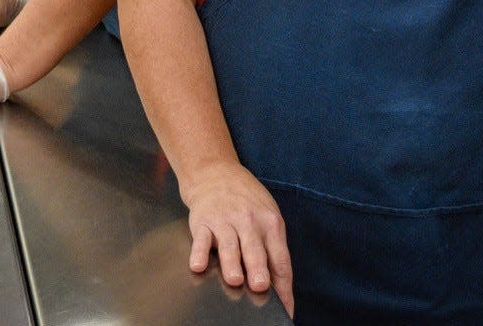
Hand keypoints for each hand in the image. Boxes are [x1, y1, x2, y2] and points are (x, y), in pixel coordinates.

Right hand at [183, 162, 293, 317]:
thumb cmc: (247, 202)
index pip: (280, 259)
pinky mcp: (203, 220)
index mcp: (271, 223)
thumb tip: (279, 290)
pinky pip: (201, 238)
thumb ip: (272, 250)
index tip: (284, 309)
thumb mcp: (267, 218)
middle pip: (255, 249)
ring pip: (230, 245)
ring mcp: (225, 220)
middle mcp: (249, 221)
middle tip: (260, 287)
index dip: (283, 286)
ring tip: (235, 280)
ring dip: (232, 263)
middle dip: (258, 269)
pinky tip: (198, 265)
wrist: (216, 173)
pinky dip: (200, 252)